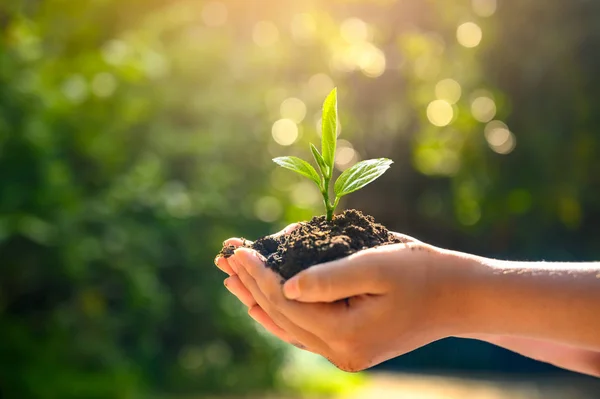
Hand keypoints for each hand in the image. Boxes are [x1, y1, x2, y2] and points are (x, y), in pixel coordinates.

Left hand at [220, 234, 465, 370]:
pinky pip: (304, 331)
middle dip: (250, 286)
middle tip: (224, 260)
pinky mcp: (350, 345)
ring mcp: (345, 353)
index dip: (258, 275)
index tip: (236, 250)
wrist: (458, 297)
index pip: (286, 302)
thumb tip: (284, 286)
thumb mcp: (377, 265)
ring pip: (289, 327)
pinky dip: (281, 314)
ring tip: (232, 280)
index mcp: (346, 334)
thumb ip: (328, 278)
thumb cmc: (422, 272)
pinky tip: (263, 303)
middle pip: (282, 316)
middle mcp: (341, 352)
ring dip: (259, 301)